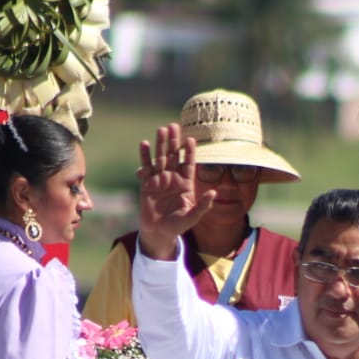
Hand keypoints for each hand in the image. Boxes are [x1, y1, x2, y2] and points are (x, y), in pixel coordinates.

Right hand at [136, 123, 215, 260]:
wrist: (158, 233)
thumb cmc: (177, 226)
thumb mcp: (192, 217)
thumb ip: (203, 206)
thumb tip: (214, 192)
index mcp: (186, 184)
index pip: (189, 164)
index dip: (190, 152)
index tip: (191, 139)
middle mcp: (173, 178)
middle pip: (174, 156)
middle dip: (174, 141)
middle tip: (174, 125)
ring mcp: (159, 179)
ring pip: (161, 158)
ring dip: (161, 144)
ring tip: (161, 129)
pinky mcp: (146, 184)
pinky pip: (145, 167)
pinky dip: (144, 156)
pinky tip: (144, 144)